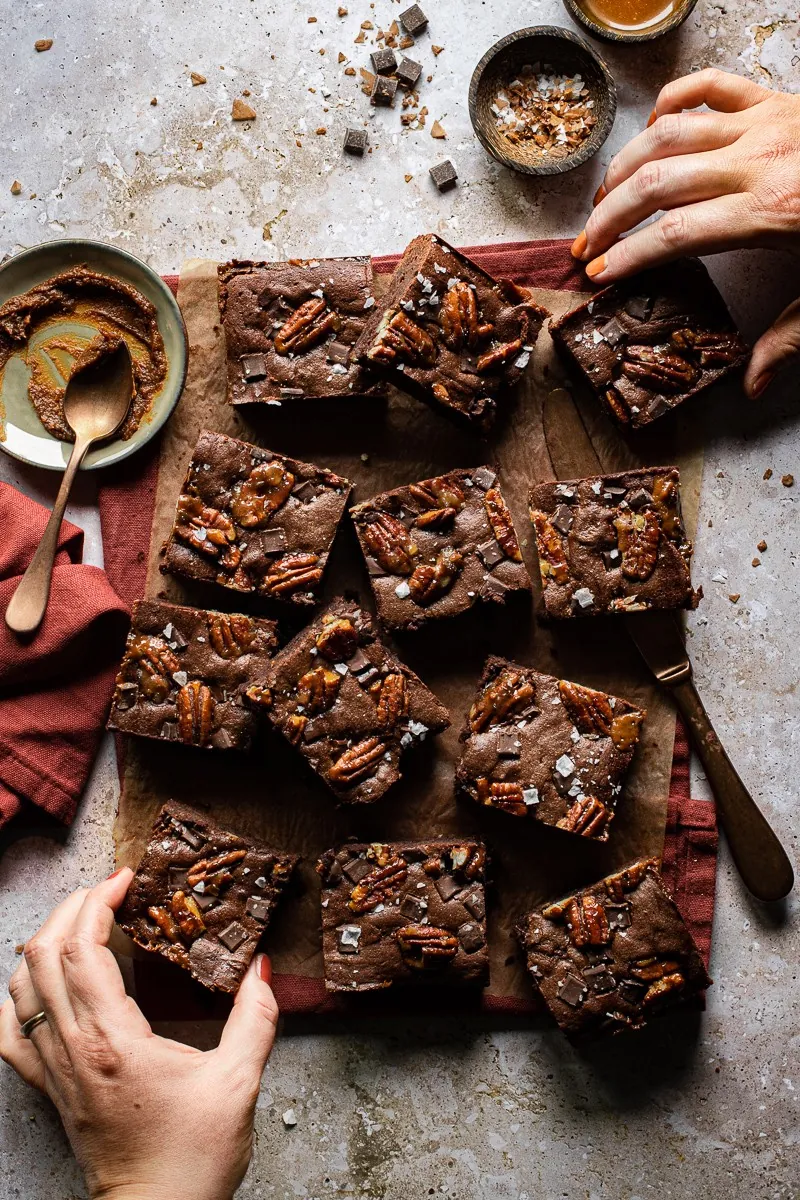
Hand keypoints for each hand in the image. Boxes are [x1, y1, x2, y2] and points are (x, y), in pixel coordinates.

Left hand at [0, 870, 277, 1199]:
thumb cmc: (193, 1157)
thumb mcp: (238, 1083)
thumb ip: (255, 1018)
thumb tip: (262, 966)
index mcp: (112, 1041)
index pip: (81, 951)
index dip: (98, 903)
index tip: (124, 879)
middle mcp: (73, 1050)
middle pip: (43, 956)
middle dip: (72, 908)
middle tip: (109, 890)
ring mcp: (55, 1071)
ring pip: (21, 987)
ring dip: (45, 943)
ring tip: (81, 921)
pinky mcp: (51, 1090)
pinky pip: (13, 1032)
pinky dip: (19, 995)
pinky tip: (38, 984)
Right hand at [572, 68, 799, 397]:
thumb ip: (789, 338)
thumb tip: (752, 384)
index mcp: (769, 212)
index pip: (674, 234)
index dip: (629, 255)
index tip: (600, 274)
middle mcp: (758, 160)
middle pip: (657, 182)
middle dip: (610, 215)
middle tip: (587, 243)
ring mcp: (764, 122)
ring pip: (669, 131)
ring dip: (626, 165)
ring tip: (604, 196)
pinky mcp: (774, 99)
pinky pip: (708, 86)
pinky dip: (672, 101)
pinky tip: (651, 129)